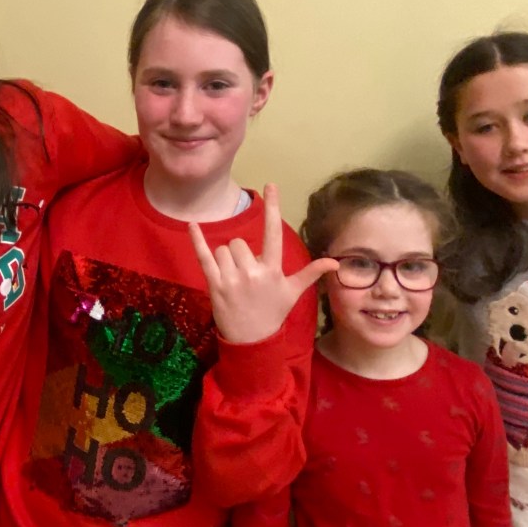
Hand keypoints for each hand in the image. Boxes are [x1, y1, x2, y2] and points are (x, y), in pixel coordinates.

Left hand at [190, 183, 338, 343]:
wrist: (252, 341)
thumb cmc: (273, 313)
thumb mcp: (293, 292)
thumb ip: (311, 273)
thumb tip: (335, 262)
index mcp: (272, 270)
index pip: (273, 233)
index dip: (273, 208)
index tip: (270, 185)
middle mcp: (252, 272)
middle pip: (240, 243)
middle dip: (241, 253)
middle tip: (246, 274)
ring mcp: (231, 278)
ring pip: (223, 249)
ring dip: (226, 259)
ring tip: (234, 279)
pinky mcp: (214, 284)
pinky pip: (203, 256)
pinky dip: (197, 239)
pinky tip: (192, 224)